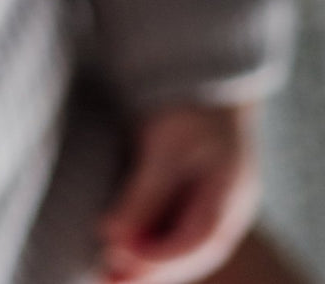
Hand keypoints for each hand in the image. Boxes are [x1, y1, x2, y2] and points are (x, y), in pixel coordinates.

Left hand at [97, 102, 259, 283]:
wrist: (197, 72)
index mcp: (229, 193)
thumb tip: (113, 238)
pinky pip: (170, 230)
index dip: (159, 258)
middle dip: (149, 272)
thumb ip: (144, 193)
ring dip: (144, 262)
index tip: (119, 259)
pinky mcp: (190, 197)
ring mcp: (209, 204)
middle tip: (107, 282)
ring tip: (106, 274)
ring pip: (178, 246)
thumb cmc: (186, 104)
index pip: (198, 241)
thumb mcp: (166, 145)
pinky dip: (145, 242)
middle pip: (189, 253)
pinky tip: (118, 247)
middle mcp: (224, 207)